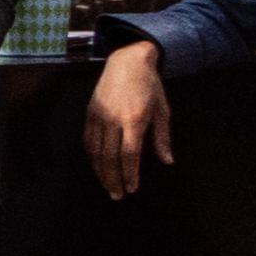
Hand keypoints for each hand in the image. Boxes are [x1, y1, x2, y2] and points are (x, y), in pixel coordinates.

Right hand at [84, 41, 172, 197]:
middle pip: (109, 157)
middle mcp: (113, 119)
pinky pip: (88, 140)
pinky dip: (92, 156)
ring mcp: (98, 116)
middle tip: (117, 195)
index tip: (132, 188)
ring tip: (107, 185)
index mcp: (134, 119)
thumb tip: (167, 161)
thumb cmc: (150, 85)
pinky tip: (97, 166)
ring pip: (95, 151)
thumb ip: (162, 138)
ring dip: (100, 171)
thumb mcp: (163, 110)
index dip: (130, 174)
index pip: (129, 154)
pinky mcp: (89, 113)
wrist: (128, 60)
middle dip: (113, 179)